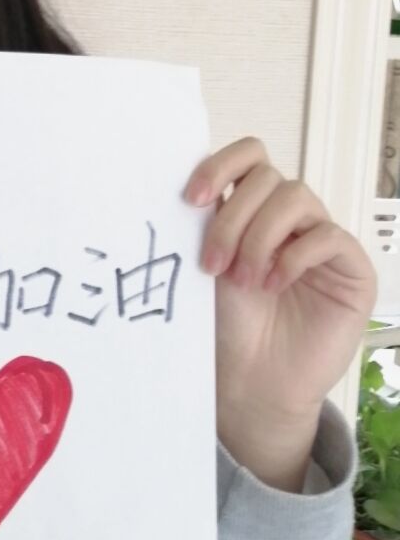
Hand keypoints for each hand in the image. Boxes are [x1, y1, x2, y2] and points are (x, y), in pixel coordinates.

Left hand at [184, 137, 376, 489]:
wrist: (250, 383)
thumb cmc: (226, 326)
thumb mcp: (205, 266)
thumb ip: (205, 223)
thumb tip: (187, 185)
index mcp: (251, 208)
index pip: (248, 156)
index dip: (220, 165)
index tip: (191, 198)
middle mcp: (288, 217)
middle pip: (267, 176)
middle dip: (231, 219)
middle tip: (212, 265)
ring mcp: (321, 239)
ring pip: (296, 197)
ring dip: (260, 236)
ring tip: (244, 279)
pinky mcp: (351, 268)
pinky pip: (327, 236)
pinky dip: (293, 256)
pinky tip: (273, 283)